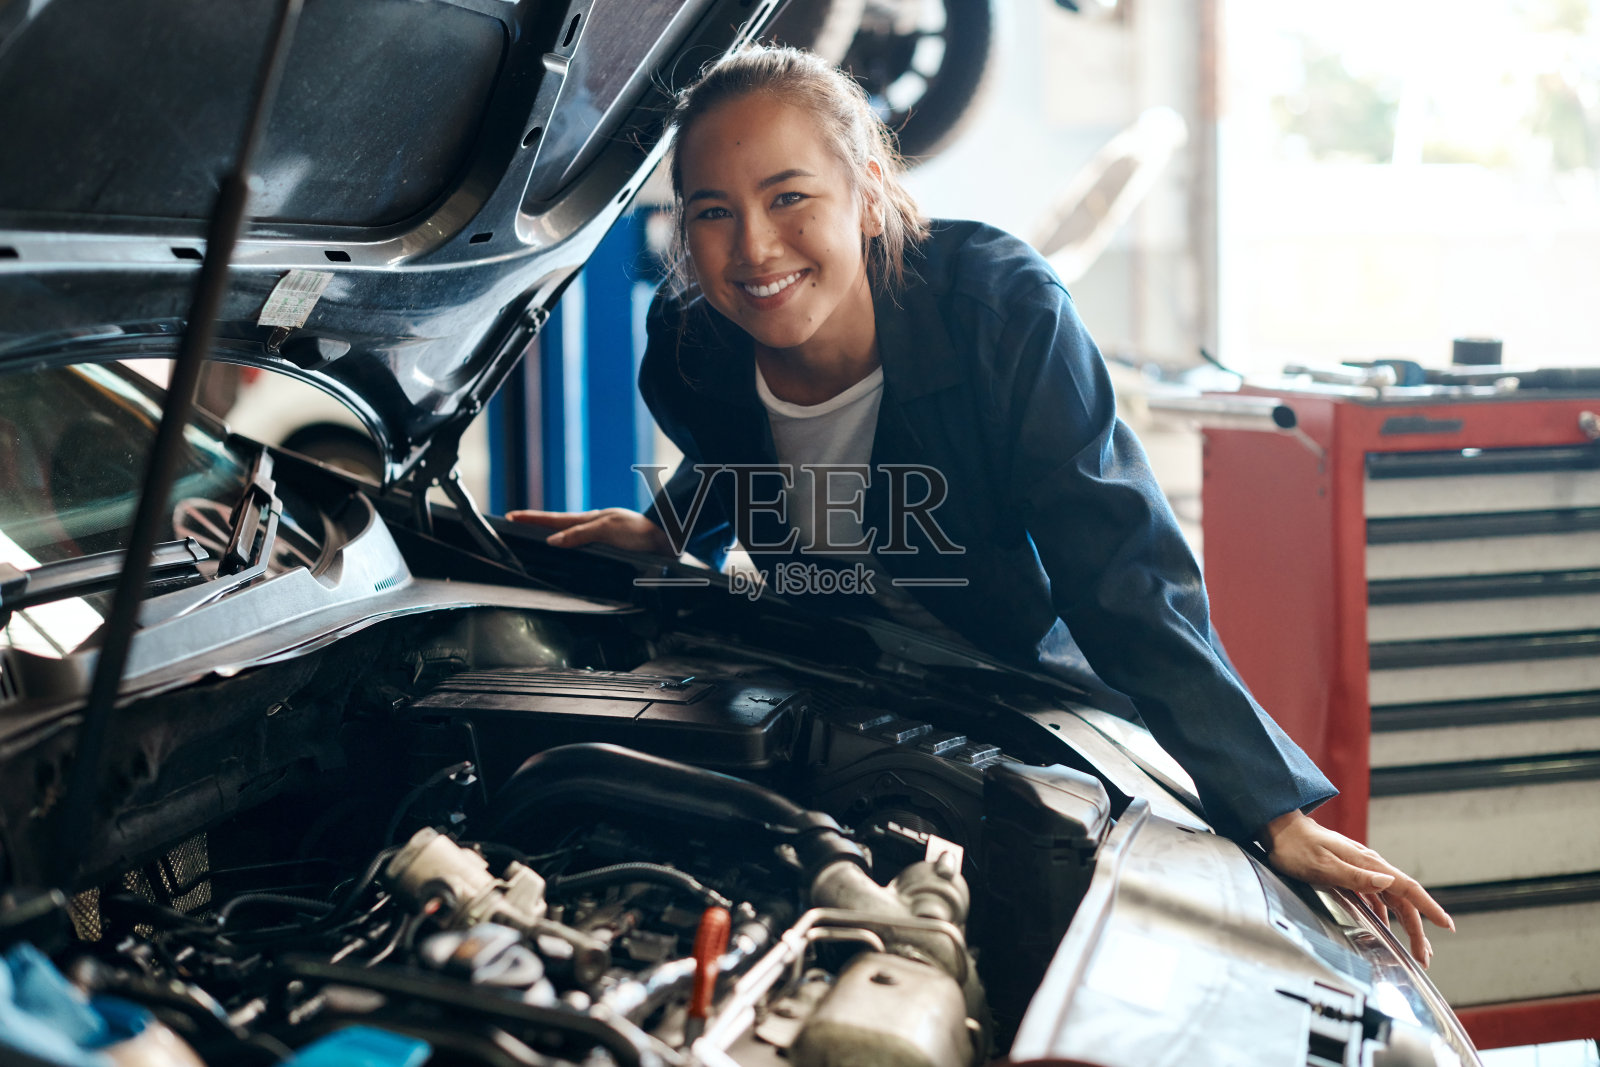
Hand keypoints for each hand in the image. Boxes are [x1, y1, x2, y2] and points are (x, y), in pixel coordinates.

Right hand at [505, 508, 673, 555]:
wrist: (669, 540)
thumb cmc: (641, 533)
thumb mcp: (607, 530)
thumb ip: (579, 535)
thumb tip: (552, 540)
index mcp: (593, 519)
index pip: (556, 520)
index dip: (534, 519)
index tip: (512, 516)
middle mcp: (597, 526)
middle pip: (561, 524)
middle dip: (538, 523)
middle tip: (517, 521)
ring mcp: (605, 535)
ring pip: (573, 534)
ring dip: (554, 532)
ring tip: (536, 533)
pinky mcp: (614, 546)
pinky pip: (585, 545)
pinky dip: (572, 544)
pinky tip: (571, 551)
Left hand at [1262, 810, 1454, 967]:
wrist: (1280, 830)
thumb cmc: (1297, 848)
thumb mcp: (1323, 866)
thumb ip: (1355, 877)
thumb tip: (1388, 883)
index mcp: (1368, 864)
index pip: (1408, 888)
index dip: (1429, 908)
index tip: (1447, 926)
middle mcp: (1369, 866)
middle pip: (1403, 901)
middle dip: (1418, 929)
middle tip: (1425, 957)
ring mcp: (1360, 870)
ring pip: (1391, 901)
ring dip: (1404, 925)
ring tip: (1414, 949)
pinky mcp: (1350, 874)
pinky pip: (1375, 898)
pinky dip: (1385, 915)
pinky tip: (1385, 928)